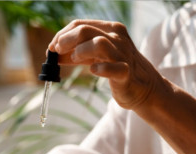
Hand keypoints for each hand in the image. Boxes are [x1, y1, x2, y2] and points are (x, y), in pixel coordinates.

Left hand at [49, 19, 166, 109]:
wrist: (144, 87)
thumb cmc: (117, 67)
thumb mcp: (95, 56)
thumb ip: (76, 53)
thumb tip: (52, 53)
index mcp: (110, 29)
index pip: (80, 24)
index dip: (62, 35)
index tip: (52, 48)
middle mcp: (117, 38)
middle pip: (85, 30)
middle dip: (66, 40)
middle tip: (57, 52)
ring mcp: (123, 54)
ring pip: (98, 44)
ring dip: (81, 51)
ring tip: (76, 60)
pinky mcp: (126, 73)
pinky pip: (113, 68)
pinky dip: (100, 69)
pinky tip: (94, 71)